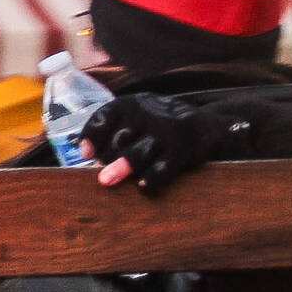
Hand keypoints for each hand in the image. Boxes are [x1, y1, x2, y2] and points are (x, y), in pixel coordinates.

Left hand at [81, 93, 246, 196]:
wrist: (206, 123)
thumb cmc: (158, 125)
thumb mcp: (136, 117)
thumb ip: (112, 131)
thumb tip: (87, 157)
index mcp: (129, 104)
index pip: (103, 118)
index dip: (91, 136)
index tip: (86, 154)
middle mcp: (145, 114)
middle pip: (117, 141)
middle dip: (107, 159)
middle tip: (103, 176)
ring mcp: (164, 131)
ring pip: (136, 153)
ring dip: (121, 168)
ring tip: (106, 181)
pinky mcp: (182, 148)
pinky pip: (162, 167)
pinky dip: (151, 179)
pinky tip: (143, 187)